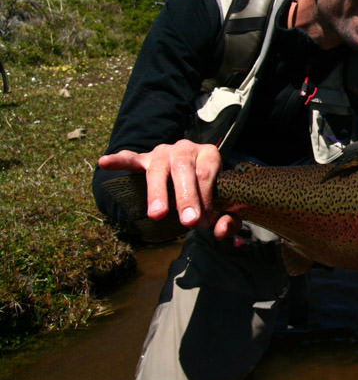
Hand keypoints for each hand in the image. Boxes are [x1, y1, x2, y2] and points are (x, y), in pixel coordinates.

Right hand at [98, 139, 239, 238]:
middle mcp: (186, 148)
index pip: (207, 174)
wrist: (193, 174)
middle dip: (185, 197)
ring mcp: (163, 151)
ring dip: (157, 192)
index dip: (206, 198)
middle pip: (184, 169)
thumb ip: (229, 219)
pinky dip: (119, 160)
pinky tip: (105, 162)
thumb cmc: (209, 193)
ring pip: (159, 168)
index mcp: (209, 155)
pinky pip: (131, 158)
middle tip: (187, 222)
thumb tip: (220, 231)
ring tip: (157, 215)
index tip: (202, 222)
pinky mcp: (145, 159)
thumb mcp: (225, 206)